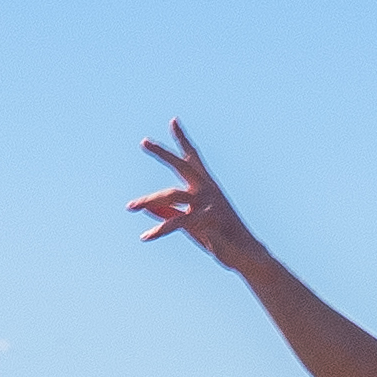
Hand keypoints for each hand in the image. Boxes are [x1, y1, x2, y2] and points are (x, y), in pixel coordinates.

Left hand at [131, 120, 271, 274]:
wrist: (246, 255)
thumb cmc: (218, 238)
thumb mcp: (191, 224)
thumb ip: (169, 213)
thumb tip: (147, 207)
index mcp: (207, 187)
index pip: (193, 159)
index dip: (183, 141)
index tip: (173, 121)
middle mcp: (208, 190)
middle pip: (182, 165)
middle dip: (163, 153)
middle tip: (144, 141)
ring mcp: (209, 203)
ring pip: (172, 195)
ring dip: (149, 200)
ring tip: (130, 206)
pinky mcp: (208, 220)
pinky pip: (177, 222)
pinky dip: (160, 230)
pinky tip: (146, 237)